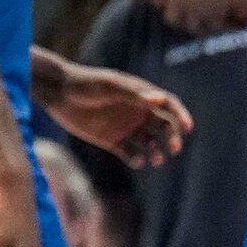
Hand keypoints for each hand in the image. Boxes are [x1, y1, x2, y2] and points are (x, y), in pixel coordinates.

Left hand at [40, 58, 192, 168]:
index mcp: (142, 96)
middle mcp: (138, 112)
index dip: (180, 116)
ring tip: (157, 159)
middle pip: (163, 127)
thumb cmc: (87, 84)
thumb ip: (134, 94)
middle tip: (174, 148)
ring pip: (149, 143)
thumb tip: (159, 99)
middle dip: (171, 138)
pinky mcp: (112, 141)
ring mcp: (126, 127)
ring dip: (156, 151)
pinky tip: (138, 162)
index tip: (187, 127)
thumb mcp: (111, 87)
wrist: (59, 94)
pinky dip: (137, 159)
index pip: (168, 106)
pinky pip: (130, 153)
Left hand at [143, 0, 246, 35]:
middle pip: (170, 14)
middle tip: (181, 9)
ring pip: (190, 25)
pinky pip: (214, 28)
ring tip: (205, 19)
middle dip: (174, 12)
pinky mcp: (211, 23)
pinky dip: (221, 26)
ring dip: (196, 22)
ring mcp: (193, 16)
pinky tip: (229, 23)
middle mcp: (176, 4)